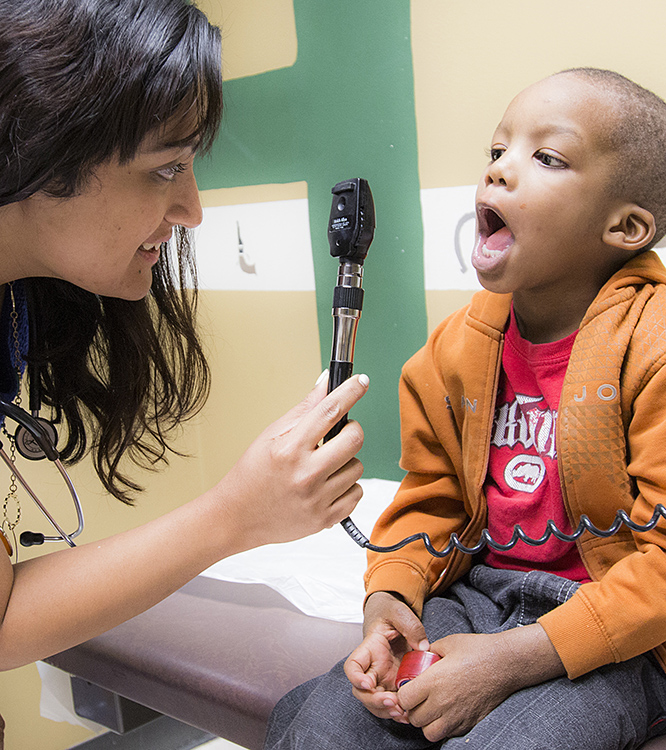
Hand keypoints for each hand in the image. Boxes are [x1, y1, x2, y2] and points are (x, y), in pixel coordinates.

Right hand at [217, 372, 367, 548]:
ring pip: (357, 467)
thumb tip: (327, 382)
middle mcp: (305, 474)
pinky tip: (327, 485)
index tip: (361, 381)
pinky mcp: (326, 519)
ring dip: (346, 461)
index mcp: (289, 449)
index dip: (350, 391)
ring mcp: (317, 499)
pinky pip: (357, 493)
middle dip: (351, 430)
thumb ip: (304, 409)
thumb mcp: (271, 435)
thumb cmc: (253, 473)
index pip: (329, 411)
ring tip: (324, 465)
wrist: (238, 517)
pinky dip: (347, 486)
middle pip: (354, 439)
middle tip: (338, 432)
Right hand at [344, 592, 428, 722]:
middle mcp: (372, 668)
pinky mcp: (394, 685)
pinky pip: (392, 704)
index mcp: (368, 649)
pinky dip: (398, 713)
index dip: (356, 678)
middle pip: (362, 691)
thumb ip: (410, 626)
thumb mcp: (400, 612)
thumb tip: (422, 647)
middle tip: (393, 703)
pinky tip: (409, 715)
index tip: (368, 684)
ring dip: (386, 711)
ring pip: (375, 702)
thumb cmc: (393, 614)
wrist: (396, 619)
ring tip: (403, 713)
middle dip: (374, 701)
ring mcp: (382, 679)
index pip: (353, 666)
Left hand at [397, 625, 564, 740]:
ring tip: (431, 707)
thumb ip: (429, 652)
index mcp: (434, 681)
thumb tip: (418, 657)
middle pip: (414, 719)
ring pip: (429, 732)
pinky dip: (443, 726)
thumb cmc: (477, 650)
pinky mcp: (469, 724)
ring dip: (426, 722)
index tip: (408, 687)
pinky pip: (448, 734)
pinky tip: (447, 711)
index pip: (404, 699)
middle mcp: (443, 702)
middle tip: (418, 697)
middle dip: (412, 709)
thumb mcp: (447, 642)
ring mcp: (457, 716)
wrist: (506, 663)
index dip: (402, 693)